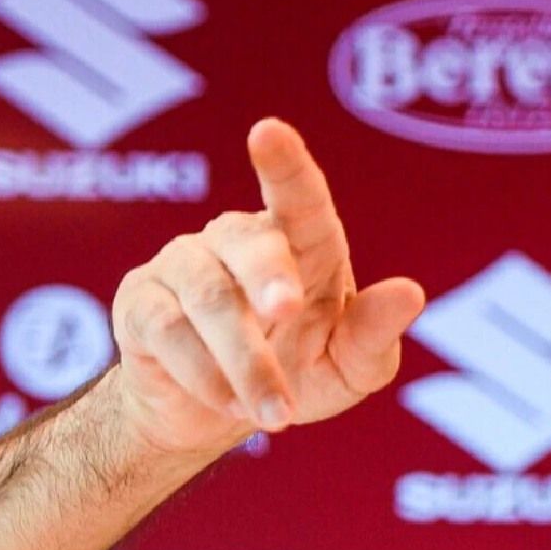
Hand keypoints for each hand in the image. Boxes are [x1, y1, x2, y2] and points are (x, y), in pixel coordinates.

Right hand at [108, 118, 425, 454]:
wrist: (216, 417)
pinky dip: (205, 375)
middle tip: (287, 311)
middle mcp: (237, 240)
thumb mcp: (350, 367)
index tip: (268, 132)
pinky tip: (231, 406)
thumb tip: (410, 292)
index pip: (297, 196)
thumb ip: (375, 333)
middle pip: (251, 244)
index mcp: (299, 242)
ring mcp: (182, 265)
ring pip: (209, 299)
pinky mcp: (140, 302)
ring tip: (274, 416)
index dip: (284, 165)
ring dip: (246, 362)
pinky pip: (168, 330)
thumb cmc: (298, 372)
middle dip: (270, 276)